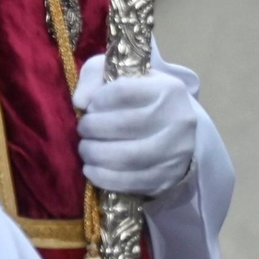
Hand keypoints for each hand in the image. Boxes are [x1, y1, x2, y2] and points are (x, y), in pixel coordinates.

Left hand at [74, 54, 197, 197]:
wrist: (169, 132)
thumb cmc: (138, 101)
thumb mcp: (118, 76)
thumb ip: (95, 76)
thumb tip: (80, 101)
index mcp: (168, 89)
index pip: (123, 91)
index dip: (98, 100)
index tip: (91, 106)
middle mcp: (178, 119)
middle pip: (123, 124)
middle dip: (92, 128)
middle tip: (82, 129)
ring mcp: (176, 151)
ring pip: (127, 156)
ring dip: (95, 153)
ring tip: (85, 149)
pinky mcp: (167, 177)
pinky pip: (129, 181)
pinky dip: (102, 176)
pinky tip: (91, 169)